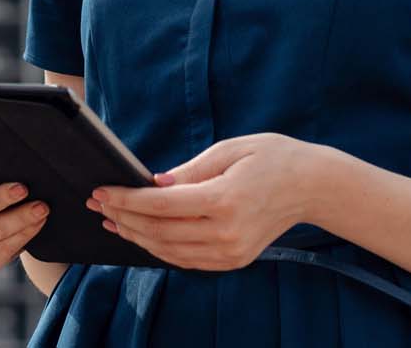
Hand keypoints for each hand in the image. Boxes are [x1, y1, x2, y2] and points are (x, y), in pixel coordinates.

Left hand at [85, 132, 309, 271]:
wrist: (312, 185)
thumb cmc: (271, 157)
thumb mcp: (229, 149)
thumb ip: (189, 170)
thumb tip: (153, 184)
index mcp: (224, 199)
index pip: (161, 205)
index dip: (127, 200)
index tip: (102, 191)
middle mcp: (226, 232)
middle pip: (160, 232)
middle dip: (124, 218)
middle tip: (99, 205)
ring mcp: (231, 252)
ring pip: (170, 252)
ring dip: (137, 237)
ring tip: (114, 222)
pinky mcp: (234, 260)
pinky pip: (188, 260)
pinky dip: (161, 249)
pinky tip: (144, 236)